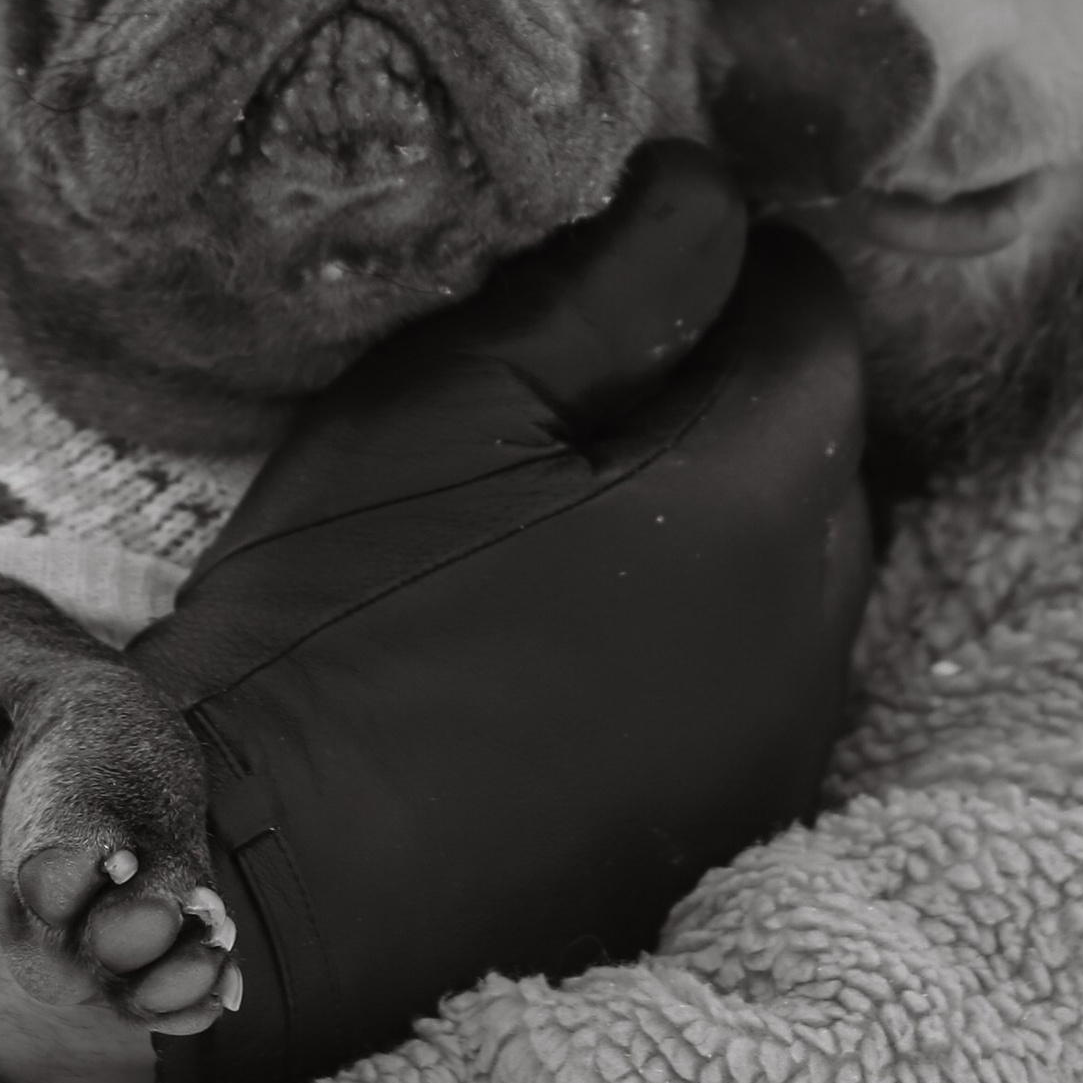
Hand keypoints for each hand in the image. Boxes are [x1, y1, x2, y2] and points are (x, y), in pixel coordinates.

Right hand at [145, 139, 870, 1082]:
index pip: (817, 323)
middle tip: (582, 377)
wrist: (264, 894)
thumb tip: (711, 188)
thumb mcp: (447, 400)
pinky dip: (695, 641)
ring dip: (715, 523)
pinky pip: (753, 691)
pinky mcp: (727, 842)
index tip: (638, 255)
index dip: (735, 267)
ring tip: (564, 512)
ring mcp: (779, 757)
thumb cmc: (340, 626)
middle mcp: (814, 640)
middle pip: (818, 451)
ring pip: (793, 578)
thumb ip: (609, 282)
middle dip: (728, 392)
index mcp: (760, 507)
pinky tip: (565, 639)